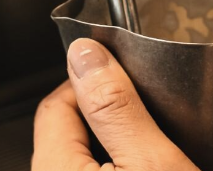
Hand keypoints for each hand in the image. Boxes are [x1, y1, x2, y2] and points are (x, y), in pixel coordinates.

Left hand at [33, 38, 199, 170]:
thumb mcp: (153, 164)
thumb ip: (117, 109)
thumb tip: (85, 53)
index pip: (56, 104)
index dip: (95, 84)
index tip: (130, 81)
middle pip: (70, 132)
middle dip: (110, 117)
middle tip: (152, 121)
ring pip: (84, 158)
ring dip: (118, 146)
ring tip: (156, 147)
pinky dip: (120, 167)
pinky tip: (150, 169)